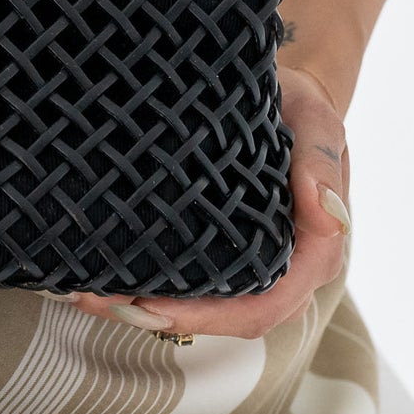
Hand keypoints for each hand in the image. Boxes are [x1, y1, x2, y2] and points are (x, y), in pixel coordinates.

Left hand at [65, 64, 351, 340]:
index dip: (209, 315)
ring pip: (200, 307)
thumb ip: (322, 164)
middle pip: (225, 317)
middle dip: (160, 316)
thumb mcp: (317, 122)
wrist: (282, 95)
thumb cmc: (300, 108)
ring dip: (141, 307)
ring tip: (84, 294)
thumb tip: (329, 215)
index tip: (152, 306)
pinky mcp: (222, 251)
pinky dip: (144, 285)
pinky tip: (98, 275)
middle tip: (98, 300)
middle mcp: (283, 270)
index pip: (265, 303)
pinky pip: (188, 282)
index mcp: (314, 251)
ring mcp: (251, 265)